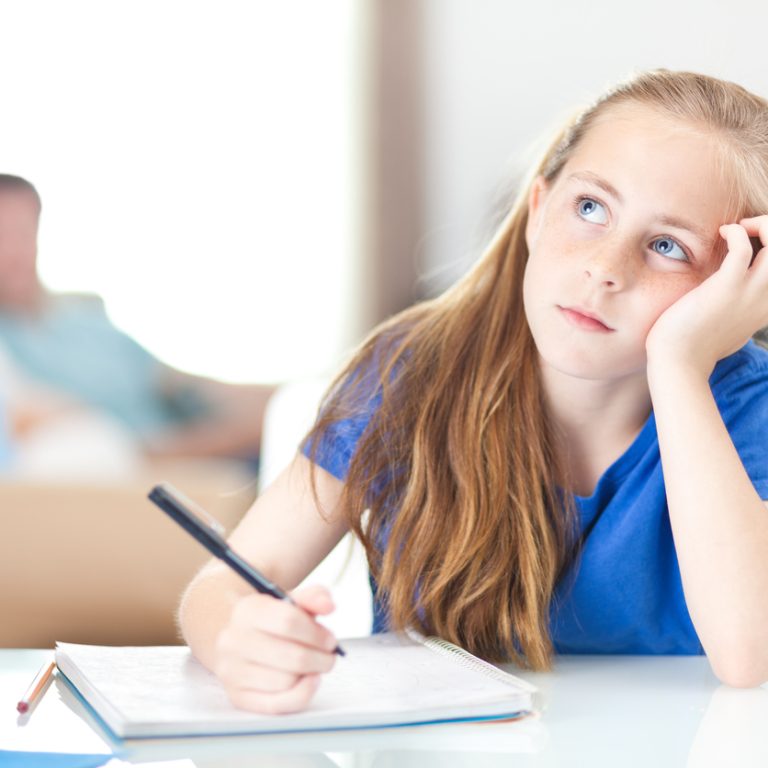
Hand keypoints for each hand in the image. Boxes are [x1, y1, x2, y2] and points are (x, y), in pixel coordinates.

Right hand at [213, 584, 338, 712]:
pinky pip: (277, 705)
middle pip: (293, 657)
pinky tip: (308, 681)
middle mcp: (233, 640)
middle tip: (329, 656)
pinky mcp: (237, 696)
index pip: (289, 621)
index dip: (317, 633)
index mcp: (247, 610)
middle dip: (320, 658)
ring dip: (311, 675)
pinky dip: (300, 694)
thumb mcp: (290, 601)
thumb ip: (313, 597)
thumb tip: (328, 605)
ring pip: (287, 682)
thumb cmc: (271, 620)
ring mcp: (231, 670)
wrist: (239, 637)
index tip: (330, 639)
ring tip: (315, 665)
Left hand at [646, 216, 767, 376]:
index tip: (756, 243)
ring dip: (764, 226)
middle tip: (749, 229)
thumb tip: (732, 305)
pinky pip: (742, 248)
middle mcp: (766, 299)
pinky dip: (735, 232)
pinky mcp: (725, 288)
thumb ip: (739, 313)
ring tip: (739, 228)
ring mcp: (749, 293)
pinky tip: (721, 233)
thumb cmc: (695, 347)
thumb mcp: (729, 328)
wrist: (679, 364)